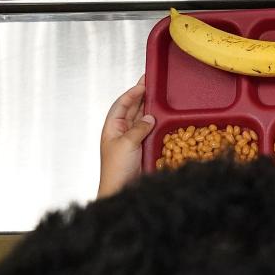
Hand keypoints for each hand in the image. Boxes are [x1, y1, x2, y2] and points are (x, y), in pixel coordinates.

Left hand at [98, 77, 154, 198]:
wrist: (121, 190)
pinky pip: (150, 132)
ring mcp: (133, 140)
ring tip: (158, 97)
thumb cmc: (116, 169)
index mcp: (112, 128)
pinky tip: (162, 119)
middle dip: (142, 96)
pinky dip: (156, 124)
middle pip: (132, 109)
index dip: (132, 93)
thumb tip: (149, 118)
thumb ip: (139, 128)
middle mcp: (122, 132)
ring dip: (150, 108)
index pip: (121, 105)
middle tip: (151, 83)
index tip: (143, 84)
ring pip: (142, 120)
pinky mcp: (142, 149)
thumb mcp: (127, 144)